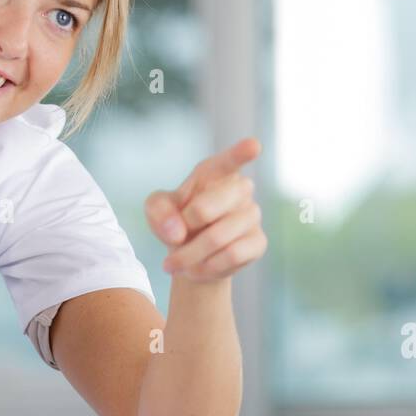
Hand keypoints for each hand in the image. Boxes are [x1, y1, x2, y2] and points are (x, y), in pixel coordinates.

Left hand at [144, 137, 266, 284]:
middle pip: (212, 205)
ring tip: (176, 264)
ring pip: (220, 236)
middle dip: (186, 228)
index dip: (241, 153)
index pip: (229, 160)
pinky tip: (198, 269)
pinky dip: (208, 266)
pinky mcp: (258, 242)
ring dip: (191, 255)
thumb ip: (159, 210)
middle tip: (173, 241)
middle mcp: (239, 189)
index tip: (253, 146)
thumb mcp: (157, 211)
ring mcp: (252, 215)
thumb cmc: (176, 224)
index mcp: (215, 173)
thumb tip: (178, 230)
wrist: (192, 258)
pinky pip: (233, 255)